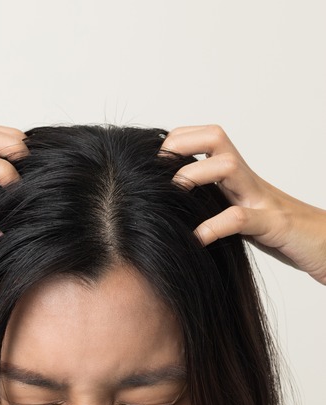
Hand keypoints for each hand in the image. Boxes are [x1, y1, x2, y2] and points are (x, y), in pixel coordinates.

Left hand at [162, 125, 325, 284]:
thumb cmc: (280, 232)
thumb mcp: (238, 211)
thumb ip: (212, 203)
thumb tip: (168, 205)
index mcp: (237, 176)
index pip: (206, 137)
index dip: (177, 140)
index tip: (155, 160)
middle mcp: (247, 181)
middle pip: (217, 138)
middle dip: (182, 146)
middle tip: (162, 170)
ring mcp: (261, 200)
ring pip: (228, 167)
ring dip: (195, 175)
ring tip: (177, 195)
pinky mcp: (273, 225)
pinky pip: (241, 218)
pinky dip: (214, 227)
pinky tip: (198, 237)